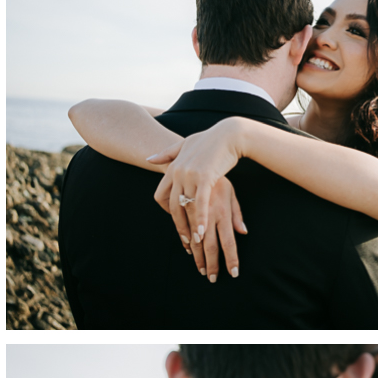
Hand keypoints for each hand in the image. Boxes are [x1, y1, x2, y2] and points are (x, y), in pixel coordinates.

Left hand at [151, 118, 247, 244]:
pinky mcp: (205, 178)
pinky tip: (202, 232)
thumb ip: (166, 154)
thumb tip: (149, 159)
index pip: (160, 194)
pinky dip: (200, 219)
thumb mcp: (184, 145)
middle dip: (178, 225)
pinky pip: (200, 203)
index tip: (176, 220)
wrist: (229, 135)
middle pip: (173, 205)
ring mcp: (191, 175)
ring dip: (190, 226)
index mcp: (173, 167)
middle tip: (185, 240)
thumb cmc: (209, 140)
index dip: (166, 210)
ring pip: (186, 207)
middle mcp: (178, 172)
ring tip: (195, 242)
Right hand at [181, 177, 243, 282]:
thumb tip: (243, 232)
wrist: (197, 156)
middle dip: (212, 264)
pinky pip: (181, 227)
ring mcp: (192, 208)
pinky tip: (189, 248)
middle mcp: (208, 212)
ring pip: (193, 239)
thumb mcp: (231, 194)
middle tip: (212, 279)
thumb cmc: (218, 178)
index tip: (233, 274)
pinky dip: (185, 239)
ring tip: (200, 269)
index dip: (231, 259)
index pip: (229, 241)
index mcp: (223, 211)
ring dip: (197, 256)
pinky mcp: (180, 203)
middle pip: (210, 245)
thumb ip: (237, 214)